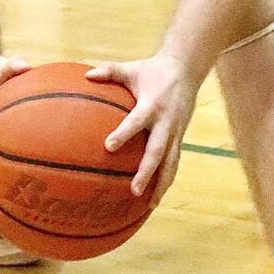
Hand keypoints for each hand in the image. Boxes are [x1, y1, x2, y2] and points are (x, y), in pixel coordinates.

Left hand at [86, 54, 196, 204]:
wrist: (186, 70)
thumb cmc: (152, 70)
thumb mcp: (131, 68)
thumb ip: (110, 71)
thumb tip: (87, 75)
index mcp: (152, 105)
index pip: (137, 122)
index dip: (124, 133)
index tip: (108, 146)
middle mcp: (166, 122)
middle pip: (157, 151)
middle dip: (147, 172)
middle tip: (134, 190)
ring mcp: (176, 131)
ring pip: (171, 162)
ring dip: (162, 184)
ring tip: (150, 205)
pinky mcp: (181, 137)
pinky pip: (175, 161)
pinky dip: (168, 179)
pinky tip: (158, 195)